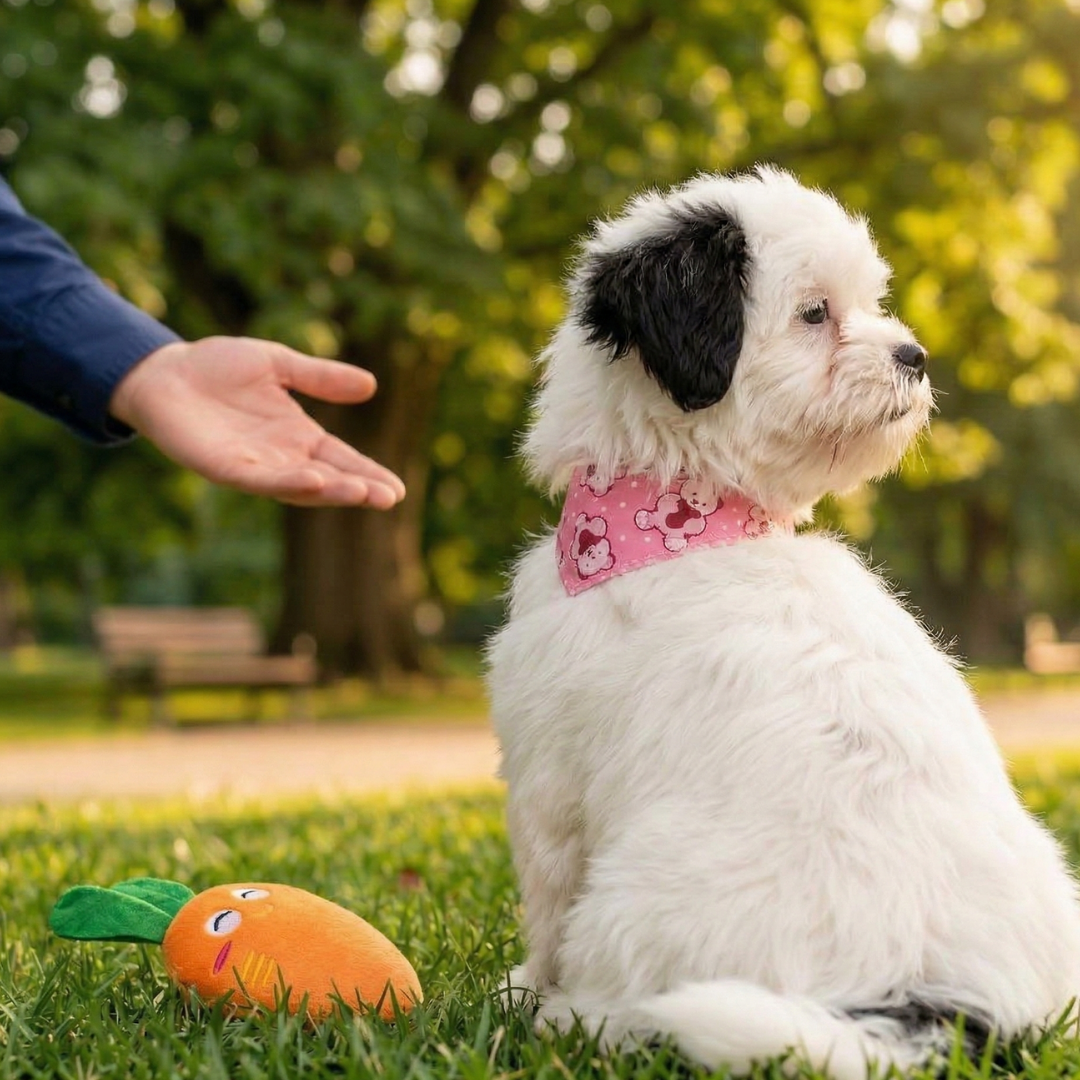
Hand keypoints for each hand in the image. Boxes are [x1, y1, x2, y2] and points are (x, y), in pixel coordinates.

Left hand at [109, 337, 405, 507]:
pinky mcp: (223, 466)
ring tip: (360, 492)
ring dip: (330, 491)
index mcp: (298, 436)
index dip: (369, 473)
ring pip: (298, 486)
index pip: (342, 460)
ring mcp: (253, 465)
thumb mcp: (278, 364)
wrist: (162, 370)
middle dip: (357, 489)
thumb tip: (372, 385)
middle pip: (328, 479)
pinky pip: (260, 479)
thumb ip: (320, 378)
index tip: (397, 489)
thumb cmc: (217, 367)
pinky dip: (287, 482)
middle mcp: (280, 457)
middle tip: (388, 499)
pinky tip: (313, 480)